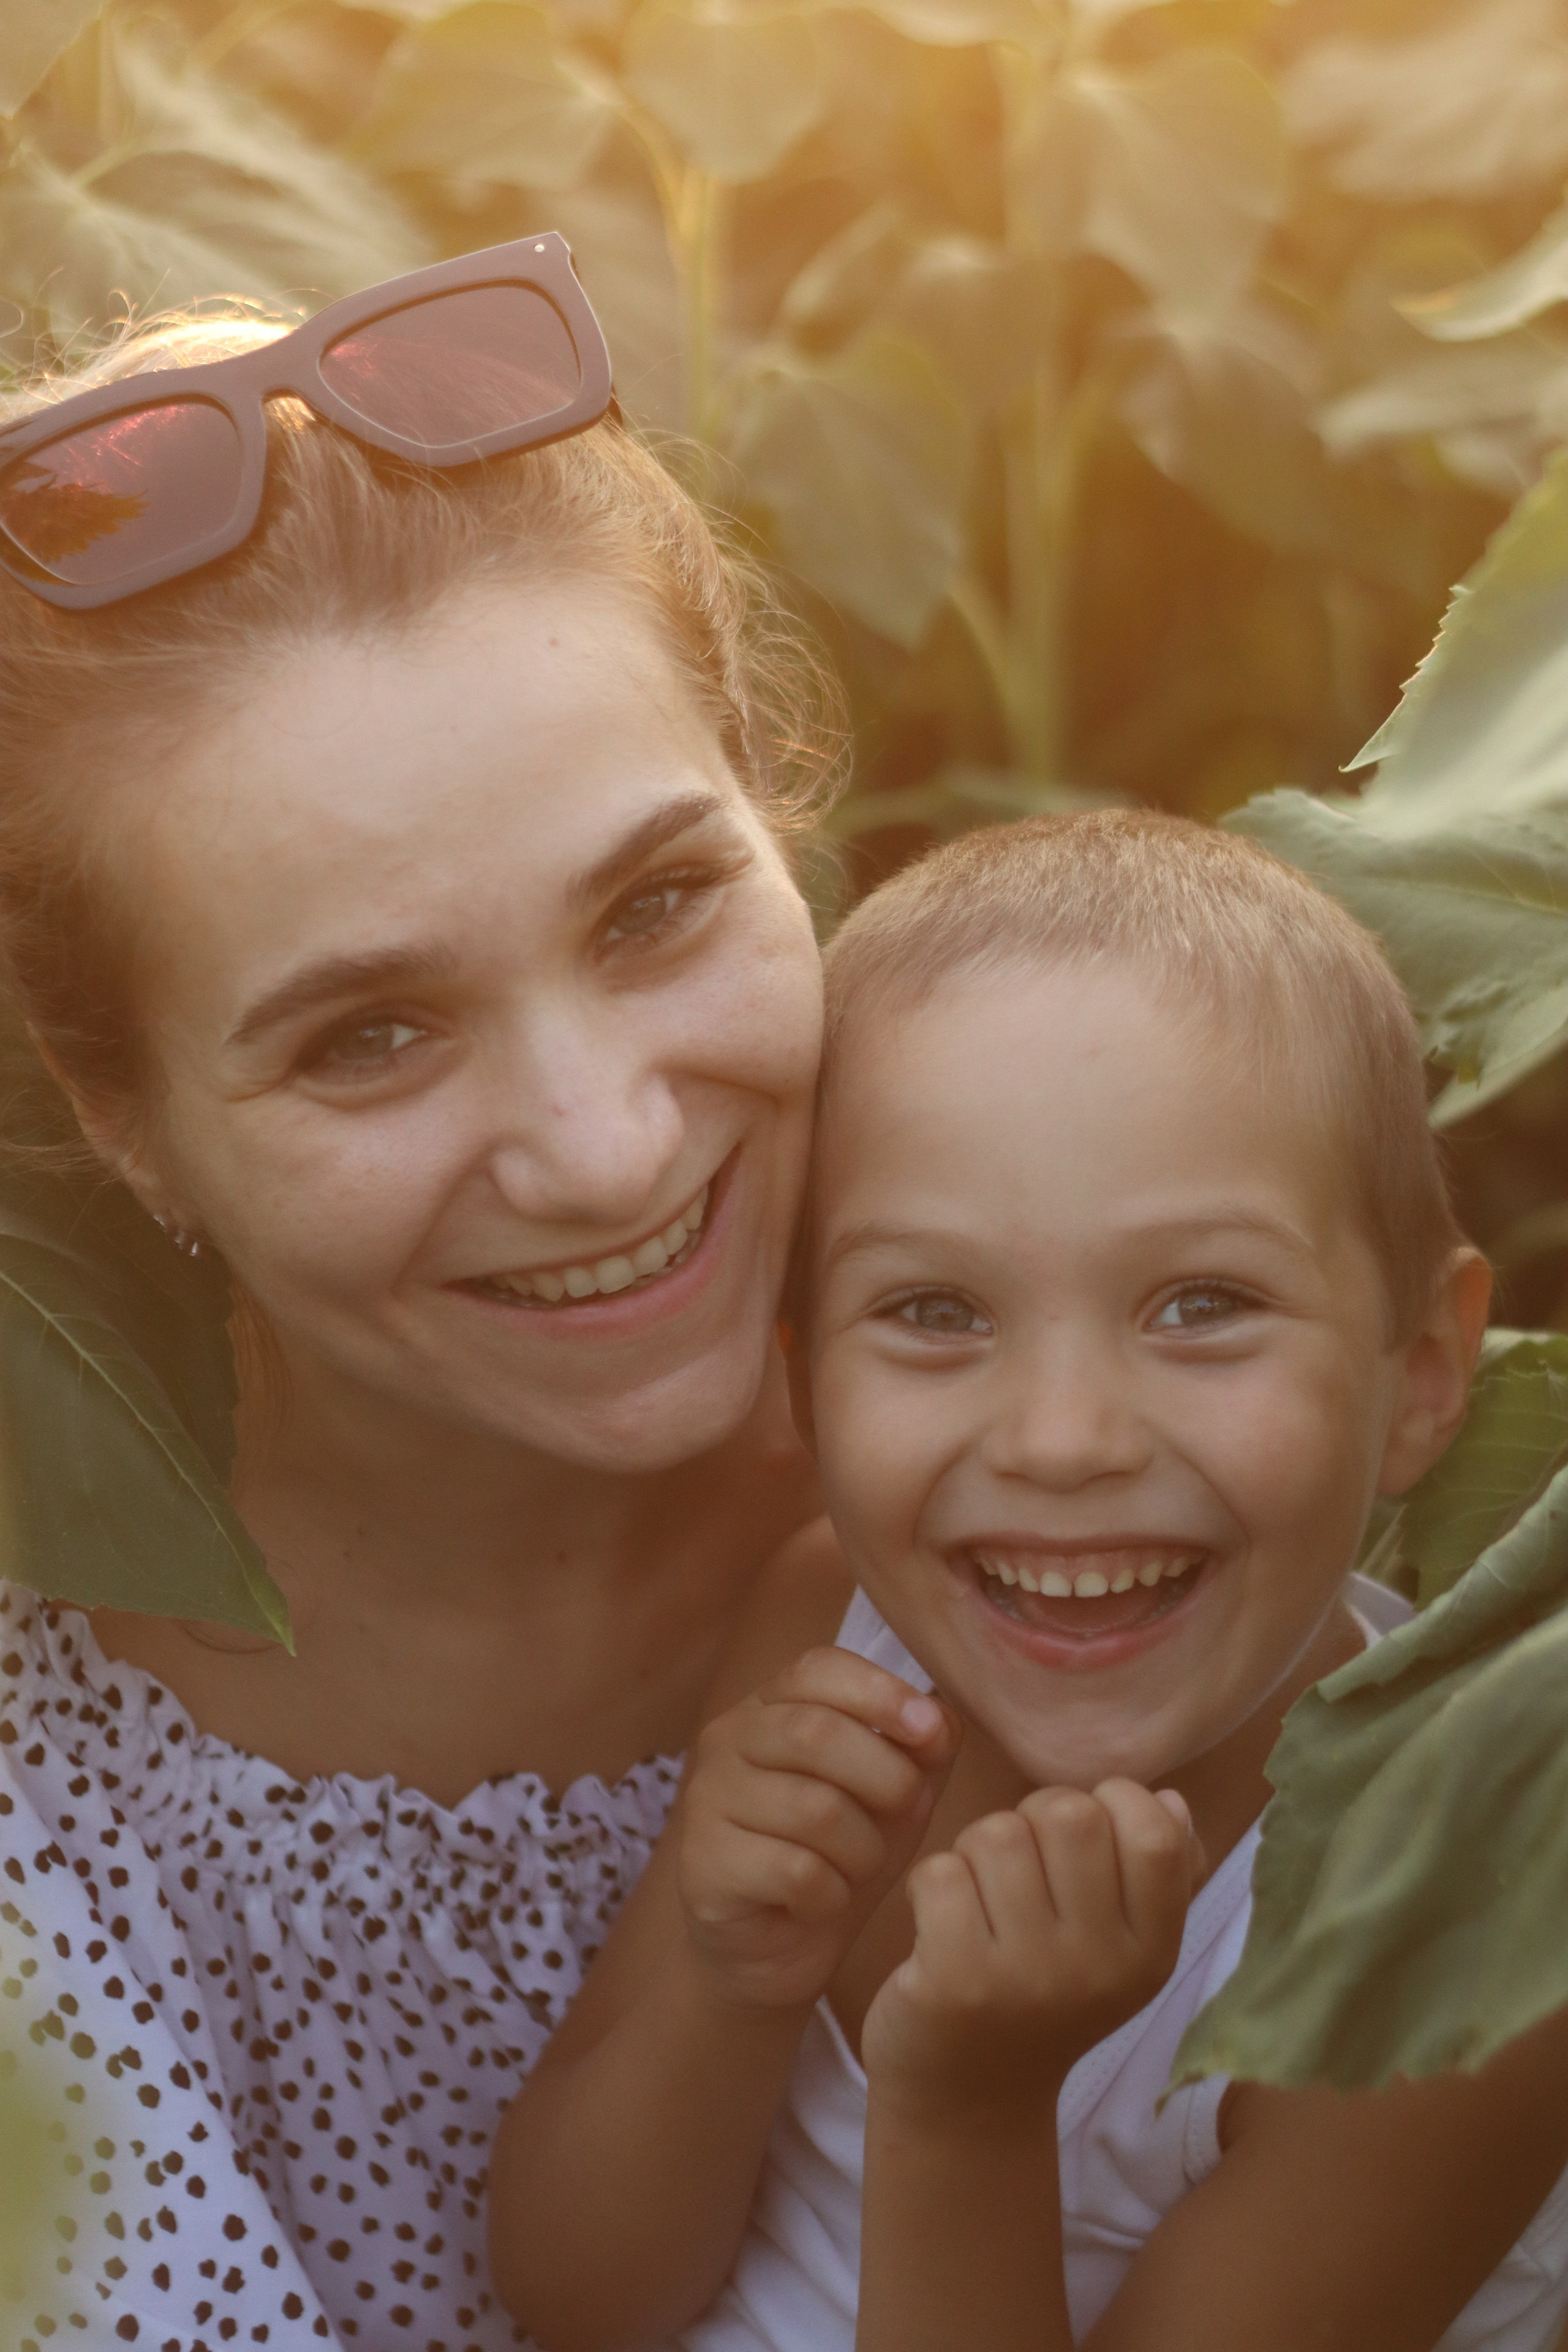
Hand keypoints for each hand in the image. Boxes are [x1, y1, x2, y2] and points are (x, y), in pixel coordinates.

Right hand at [677, 1647, 960, 2011]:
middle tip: (911, 1811)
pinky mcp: (703, 1865)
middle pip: (816, 1733)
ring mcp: (706, 1800)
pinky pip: (794, 1870)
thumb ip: (921, 1747)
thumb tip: (940, 1717)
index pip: (815, 1668)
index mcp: (770, 1706)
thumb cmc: (838, 1855)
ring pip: (813, 1808)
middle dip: (887, 1775)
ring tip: (861, 1866)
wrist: (777, 1948)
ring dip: (864, 1847)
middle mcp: (728, 1740)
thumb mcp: (892, 1794)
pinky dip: (831, 1893)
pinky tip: (824, 1901)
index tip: (930, 1729)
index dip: (879, 1692)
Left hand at [862, 1780, 1200, 2126]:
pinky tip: (938, 1922)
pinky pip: (940, 1871)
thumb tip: (1171, 1800)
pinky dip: (929, 1884)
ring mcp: (1028, 1976)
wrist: (971, 2101)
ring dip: (976, 1851)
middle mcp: (1099, 1966)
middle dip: (1032, 1817)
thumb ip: (1153, 1876)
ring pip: (997, 1834)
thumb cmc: (1042, 1998)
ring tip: (978, 1896)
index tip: (1082, 1835)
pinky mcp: (956, 1981)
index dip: (1114, 1801)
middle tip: (1019, 1863)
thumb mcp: (1116, 1952)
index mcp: (1149, 1952)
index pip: (1155, 1832)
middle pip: (1069, 1814)